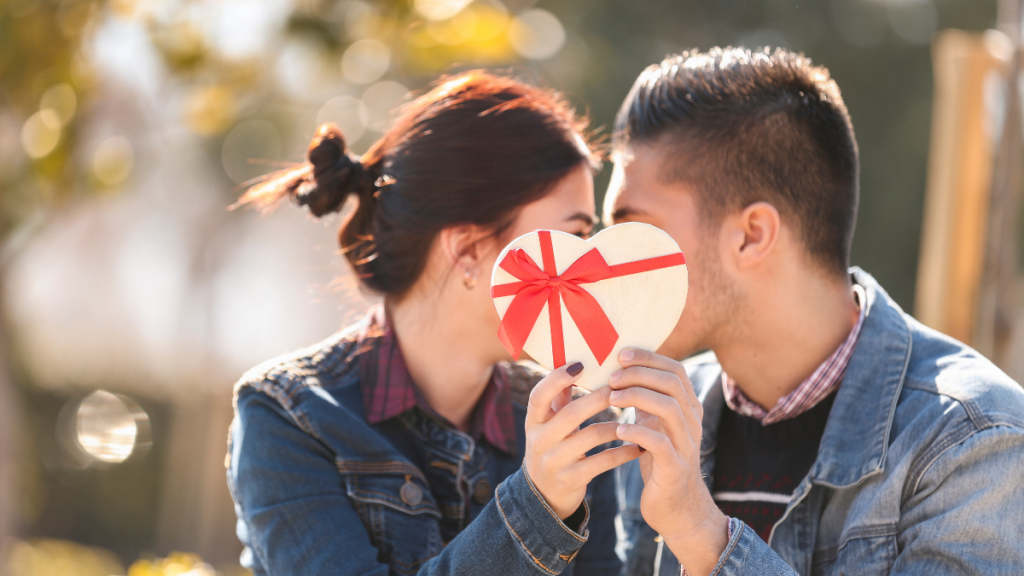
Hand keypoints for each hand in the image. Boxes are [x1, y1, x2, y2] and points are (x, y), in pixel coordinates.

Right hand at [524, 362, 642, 518]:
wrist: (543, 496)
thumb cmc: (552, 448)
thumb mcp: (548, 425)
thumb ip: (559, 398)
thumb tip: (574, 362)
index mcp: (533, 422)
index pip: (539, 396)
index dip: (557, 379)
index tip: (580, 364)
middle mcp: (540, 441)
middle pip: (570, 414)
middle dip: (598, 399)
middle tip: (620, 387)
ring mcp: (554, 462)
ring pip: (590, 437)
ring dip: (616, 425)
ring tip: (633, 415)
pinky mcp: (571, 480)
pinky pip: (602, 462)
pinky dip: (623, 452)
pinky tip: (639, 446)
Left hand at [608, 348, 728, 575]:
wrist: (676, 508)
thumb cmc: (659, 462)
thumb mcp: (654, 424)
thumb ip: (645, 399)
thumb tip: (622, 369)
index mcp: (688, 408)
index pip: (675, 370)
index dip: (649, 358)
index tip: (621, 354)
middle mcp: (692, 422)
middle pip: (673, 383)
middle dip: (640, 374)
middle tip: (611, 376)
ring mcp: (687, 445)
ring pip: (670, 408)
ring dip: (637, 397)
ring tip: (611, 398)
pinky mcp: (676, 468)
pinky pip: (660, 444)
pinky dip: (638, 432)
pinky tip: (618, 430)